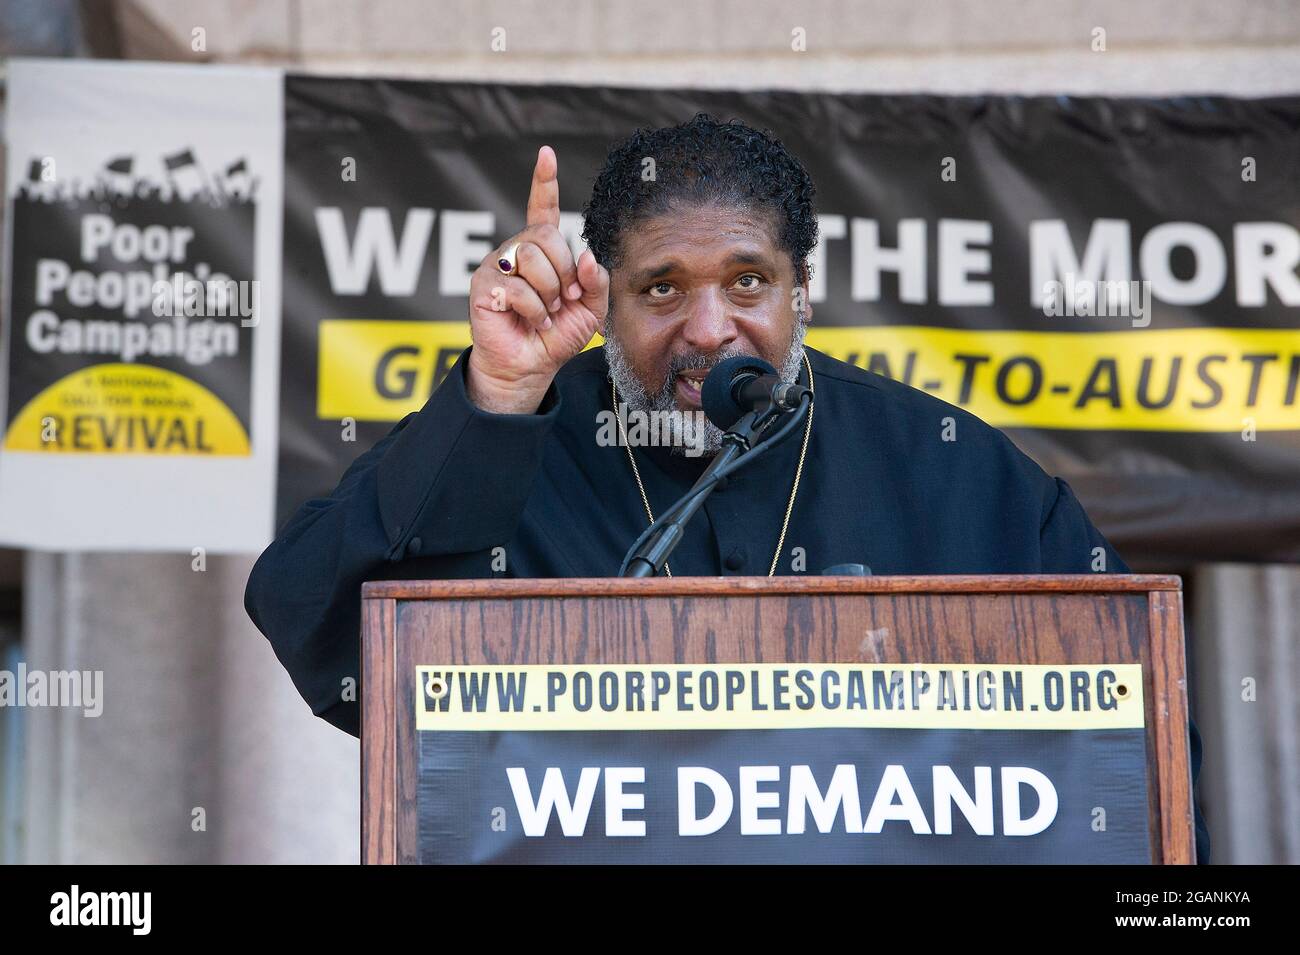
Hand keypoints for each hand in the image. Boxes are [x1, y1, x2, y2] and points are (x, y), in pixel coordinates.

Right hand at [466, 145, 608, 413]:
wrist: (531, 367)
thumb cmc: (557, 336)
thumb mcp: (591, 309)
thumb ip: (597, 281)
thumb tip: (586, 255)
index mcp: (544, 251)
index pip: (543, 209)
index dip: (544, 182)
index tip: (546, 155)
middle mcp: (518, 251)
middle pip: (547, 237)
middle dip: (564, 272)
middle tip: (563, 300)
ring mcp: (498, 264)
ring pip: (532, 258)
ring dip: (549, 293)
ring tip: (545, 313)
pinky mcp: (483, 284)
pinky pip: (517, 286)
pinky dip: (534, 310)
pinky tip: (531, 321)